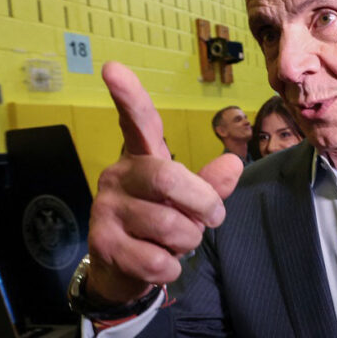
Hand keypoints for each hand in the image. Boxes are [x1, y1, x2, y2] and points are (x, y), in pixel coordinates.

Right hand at [86, 62, 243, 303]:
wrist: (122, 269)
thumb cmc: (159, 223)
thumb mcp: (188, 201)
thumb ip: (210, 184)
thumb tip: (233, 163)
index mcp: (141, 156)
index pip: (137, 121)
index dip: (128, 95)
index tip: (113, 67)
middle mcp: (117, 176)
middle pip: (169, 178)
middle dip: (203, 204)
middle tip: (213, 218)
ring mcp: (106, 209)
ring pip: (169, 225)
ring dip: (189, 241)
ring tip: (179, 242)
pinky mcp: (103, 245)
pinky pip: (157, 260)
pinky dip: (172, 267)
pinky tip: (161, 263)